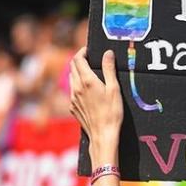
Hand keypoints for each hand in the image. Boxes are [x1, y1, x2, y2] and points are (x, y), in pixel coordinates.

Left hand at [69, 48, 122, 164]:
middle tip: (89, 59)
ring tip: (89, 72)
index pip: (78, 59)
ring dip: (77, 72)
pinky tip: (87, 90)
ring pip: (71, 78)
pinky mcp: (72, 107)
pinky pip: (72, 91)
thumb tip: (108, 53)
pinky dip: (77, 85)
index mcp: (87, 81)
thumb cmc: (112, 113)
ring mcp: (73, 98)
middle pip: (72, 67)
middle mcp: (76, 88)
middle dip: (79, 60)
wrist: (102, 135)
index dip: (82, 51)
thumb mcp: (114, 89)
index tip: (89, 50)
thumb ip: (109, 69)